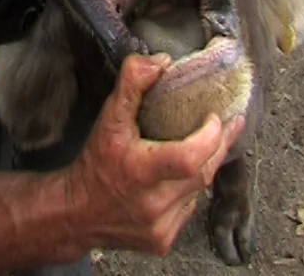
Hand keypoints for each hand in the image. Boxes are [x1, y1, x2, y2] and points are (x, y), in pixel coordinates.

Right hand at [64, 53, 245, 255]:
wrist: (76, 213)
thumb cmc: (94, 164)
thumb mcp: (108, 119)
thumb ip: (132, 85)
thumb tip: (161, 62)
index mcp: (139, 171)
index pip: (190, 158)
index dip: (210, 137)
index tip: (216, 117)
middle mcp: (152, 203)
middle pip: (202, 173)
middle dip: (218, 146)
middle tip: (228, 123)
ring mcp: (160, 226)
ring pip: (199, 191)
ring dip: (204, 167)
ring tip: (207, 144)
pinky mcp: (163, 241)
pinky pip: (189, 209)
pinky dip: (189, 190)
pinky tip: (181, 177)